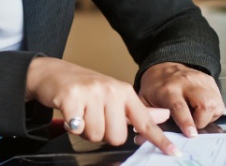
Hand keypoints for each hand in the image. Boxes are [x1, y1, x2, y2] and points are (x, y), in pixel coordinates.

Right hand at [25, 58, 180, 156]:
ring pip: (96, 135)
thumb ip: (138, 110)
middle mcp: (110, 90)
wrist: (52, 72)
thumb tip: (164, 115)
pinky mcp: (71, 97)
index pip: (145, 120)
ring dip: (86, 130)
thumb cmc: (85, 86)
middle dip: (102, 133)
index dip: (159, 139)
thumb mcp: (115, 94)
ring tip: (81, 113)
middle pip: (116, 136)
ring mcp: (91, 93)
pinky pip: (77, 128)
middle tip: (93, 117)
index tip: (174, 152)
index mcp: (123, 92)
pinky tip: (69, 112)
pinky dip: (72, 125)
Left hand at [138, 62, 223, 137]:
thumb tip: (145, 137)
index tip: (191, 134)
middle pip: (205, 103)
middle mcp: (186, 83)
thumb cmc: (154, 87)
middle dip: (203, 120)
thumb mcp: (145, 101)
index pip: (179, 107)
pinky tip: (201, 108)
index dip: (187, 122)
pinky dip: (212, 110)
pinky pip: (219, 101)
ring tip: (197, 115)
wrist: (162, 67)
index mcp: (168, 90)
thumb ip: (148, 117)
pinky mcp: (209, 81)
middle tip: (194, 125)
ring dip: (208, 116)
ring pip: (215, 103)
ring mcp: (200, 80)